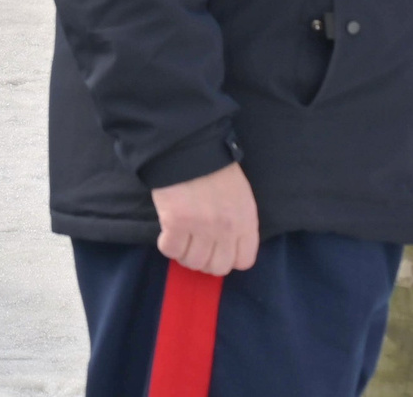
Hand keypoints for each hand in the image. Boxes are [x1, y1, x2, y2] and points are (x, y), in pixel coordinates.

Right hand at [150, 162, 259, 276]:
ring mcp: (200, 228)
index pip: (243, 261)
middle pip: (217, 267)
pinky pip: (170, 250)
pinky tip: (167, 234)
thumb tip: (226, 246)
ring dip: (184, 254)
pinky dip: (167, 245)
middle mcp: (226, 230)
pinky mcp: (175, 223)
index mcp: (245, 222)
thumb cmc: (216, 169)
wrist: (189, 147)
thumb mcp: (241, 196)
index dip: (228, 259)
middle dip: (205, 261)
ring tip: (180, 240)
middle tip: (195, 248)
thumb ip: (239, 223)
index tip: (217, 250)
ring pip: (192, 262)